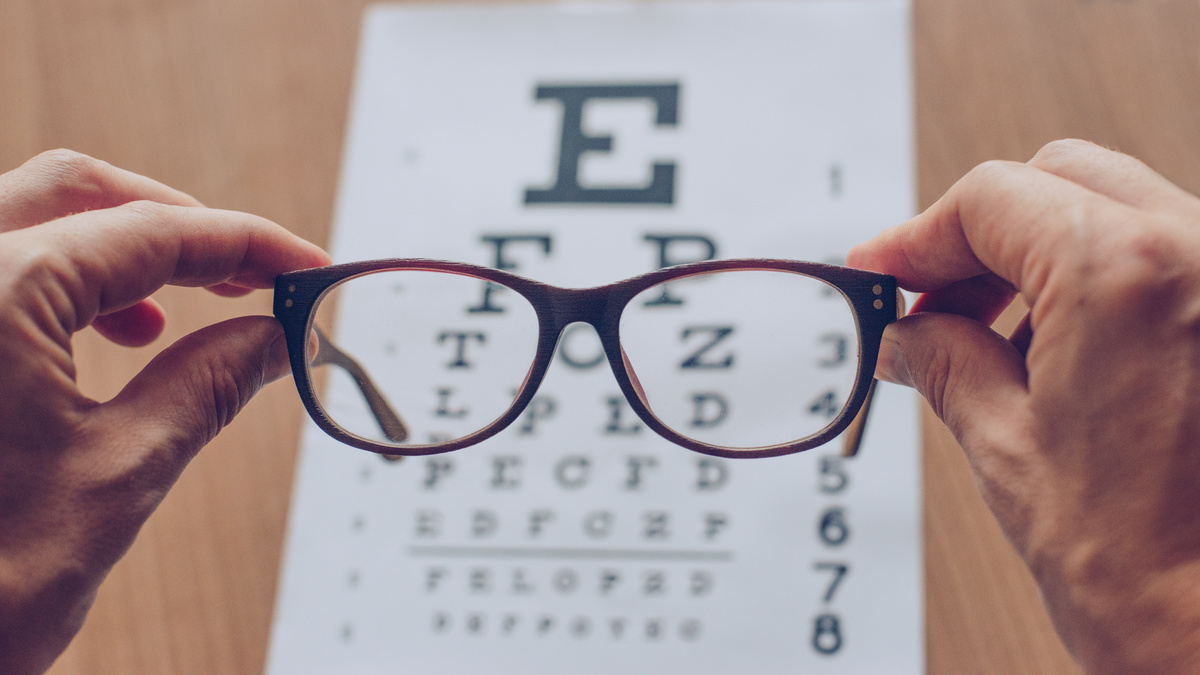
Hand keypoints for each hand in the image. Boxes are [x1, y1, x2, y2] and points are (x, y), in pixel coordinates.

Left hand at [0, 150, 328, 673]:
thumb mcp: (115, 478)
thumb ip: (206, 387)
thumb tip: (275, 341)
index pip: (153, 232)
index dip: (248, 245)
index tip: (306, 269)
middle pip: (77, 192)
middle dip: (177, 224)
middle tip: (252, 276)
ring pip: (30, 221)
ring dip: (118, 250)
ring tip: (183, 314)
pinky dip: (64, 284)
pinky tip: (107, 337)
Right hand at [849, 139, 1199, 673]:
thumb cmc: (1146, 571)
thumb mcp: (1006, 448)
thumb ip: (943, 362)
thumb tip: (905, 334)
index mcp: (1125, 272)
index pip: (991, 200)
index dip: (916, 237)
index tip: (879, 270)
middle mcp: (1198, 256)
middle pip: (1058, 180)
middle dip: (978, 235)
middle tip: (926, 301)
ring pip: (1114, 212)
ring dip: (1036, 257)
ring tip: (985, 338)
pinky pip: (1161, 259)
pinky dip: (1094, 283)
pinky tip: (1052, 351)